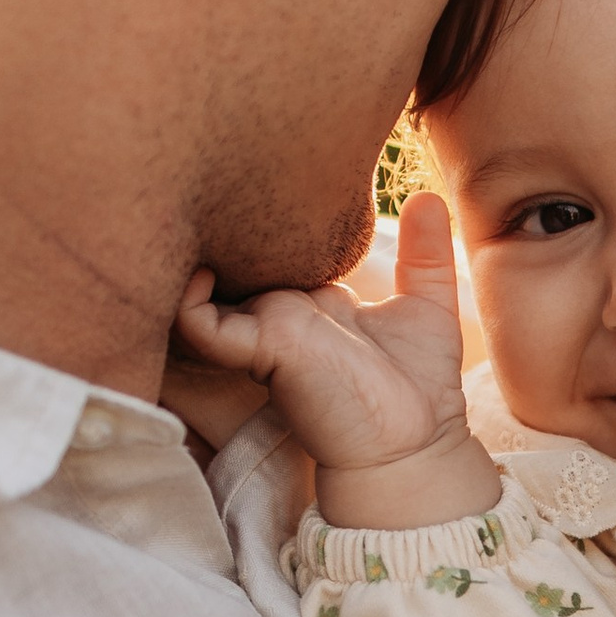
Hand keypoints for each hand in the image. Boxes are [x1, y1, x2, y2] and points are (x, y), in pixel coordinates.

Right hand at [177, 197, 498, 527]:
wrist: (417, 443)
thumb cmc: (421, 388)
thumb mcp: (428, 306)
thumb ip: (425, 252)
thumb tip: (427, 195)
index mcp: (312, 300)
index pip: (270, 253)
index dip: (262, 221)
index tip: (258, 175)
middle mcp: (281, 312)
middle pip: (233, 264)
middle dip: (220, 225)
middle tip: (218, 173)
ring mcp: (266, 329)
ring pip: (203, 290)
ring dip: (195, 253)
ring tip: (195, 203)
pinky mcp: (259, 351)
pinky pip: (198, 323)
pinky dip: (187, 297)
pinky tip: (202, 264)